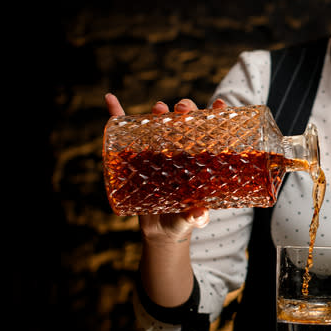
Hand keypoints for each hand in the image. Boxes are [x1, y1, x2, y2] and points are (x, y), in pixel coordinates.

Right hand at [103, 93, 226, 242]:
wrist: (160, 230)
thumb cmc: (183, 221)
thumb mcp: (191, 220)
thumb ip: (196, 217)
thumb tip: (199, 214)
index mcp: (200, 159)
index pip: (212, 132)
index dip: (217, 116)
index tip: (219, 104)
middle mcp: (181, 149)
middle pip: (186, 121)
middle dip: (186, 109)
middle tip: (182, 110)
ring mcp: (158, 150)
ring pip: (160, 123)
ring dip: (160, 111)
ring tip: (159, 107)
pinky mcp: (135, 157)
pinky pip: (126, 133)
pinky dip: (118, 114)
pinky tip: (111, 99)